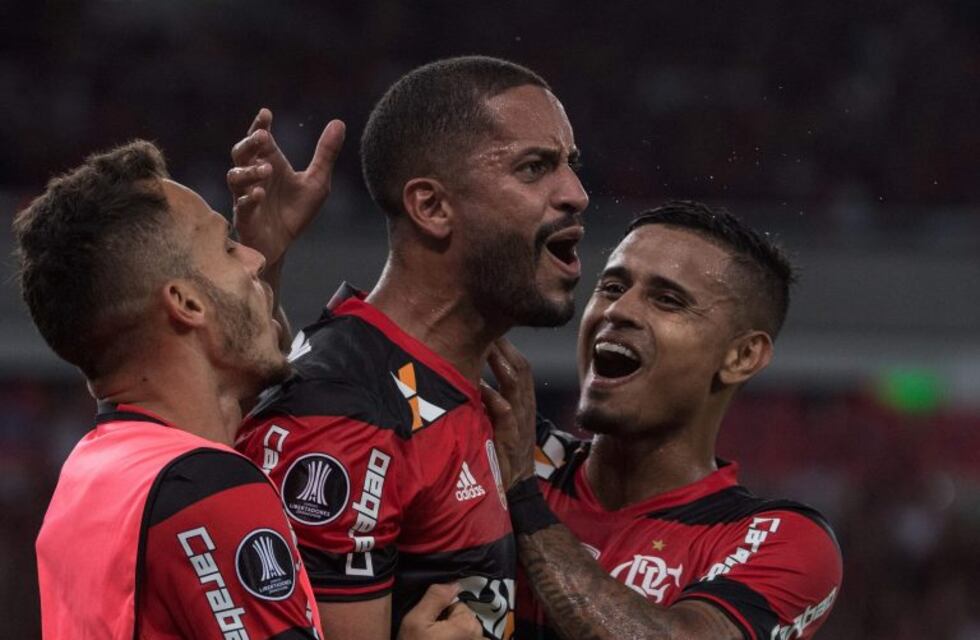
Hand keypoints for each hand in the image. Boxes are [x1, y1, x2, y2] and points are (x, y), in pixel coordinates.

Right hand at [227, 108, 345, 265]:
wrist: (285, 244)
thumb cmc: (295, 211)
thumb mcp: (317, 182)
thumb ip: (325, 154)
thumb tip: (339, 122)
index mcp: (268, 164)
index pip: (260, 140)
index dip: (259, 125)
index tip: (266, 113)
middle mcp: (253, 177)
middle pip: (240, 153)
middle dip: (249, 143)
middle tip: (261, 135)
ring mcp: (246, 196)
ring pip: (235, 177)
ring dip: (249, 171)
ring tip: (266, 169)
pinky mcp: (245, 218)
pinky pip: (241, 206)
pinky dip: (249, 199)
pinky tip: (259, 194)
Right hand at [398, 583, 482, 639]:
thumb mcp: (415, 621)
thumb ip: (435, 598)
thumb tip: (454, 582)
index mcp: (468, 626)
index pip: (458, 606)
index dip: (442, 613)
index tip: (430, 626)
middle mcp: (478, 639)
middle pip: (463, 621)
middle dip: (449, 626)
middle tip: (430, 638)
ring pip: (464, 635)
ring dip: (452, 638)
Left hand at [481, 338, 535, 489]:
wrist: (515, 495)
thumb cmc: (502, 459)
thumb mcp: (499, 425)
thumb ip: (489, 403)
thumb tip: (473, 381)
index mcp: (522, 405)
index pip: (519, 367)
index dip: (507, 346)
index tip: (491, 327)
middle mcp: (524, 411)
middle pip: (520, 370)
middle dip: (505, 347)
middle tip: (487, 326)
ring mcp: (519, 426)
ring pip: (517, 387)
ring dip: (502, 365)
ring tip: (487, 346)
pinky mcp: (511, 442)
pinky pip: (506, 416)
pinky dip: (495, 400)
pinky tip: (482, 389)